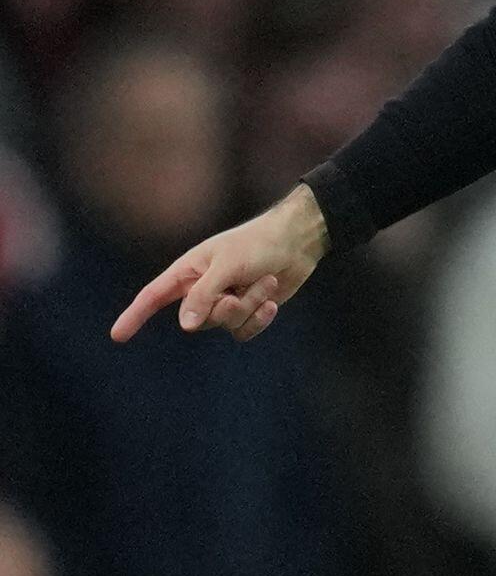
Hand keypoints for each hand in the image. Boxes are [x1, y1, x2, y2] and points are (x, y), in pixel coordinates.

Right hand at [109, 184, 329, 343]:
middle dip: (225, 308)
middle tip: (243, 289)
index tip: (117, 336)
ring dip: (248, 306)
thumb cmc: (259, 243)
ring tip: (265, 281)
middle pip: (198, 319)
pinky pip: (243, 330)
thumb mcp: (227, 265)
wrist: (298, 240)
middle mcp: (203, 288)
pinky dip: (259, 319)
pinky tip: (272, 304)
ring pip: (225, 324)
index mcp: (189, 271)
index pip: (154, 296)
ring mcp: (225, 301)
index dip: (135, 315)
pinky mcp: (247, 310)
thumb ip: (204, 295)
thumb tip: (186, 325)